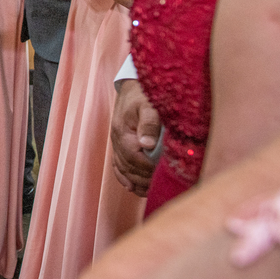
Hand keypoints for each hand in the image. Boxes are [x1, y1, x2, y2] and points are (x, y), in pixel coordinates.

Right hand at [110, 79, 161, 195]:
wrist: (133, 86)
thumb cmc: (143, 95)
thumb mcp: (149, 105)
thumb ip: (149, 124)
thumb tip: (147, 145)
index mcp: (123, 131)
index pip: (133, 157)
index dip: (147, 169)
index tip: (162, 175)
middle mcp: (117, 139)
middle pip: (127, 166)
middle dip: (143, 179)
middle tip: (159, 187)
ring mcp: (116, 142)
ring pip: (122, 168)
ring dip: (134, 181)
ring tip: (148, 192)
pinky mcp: (119, 143)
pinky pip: (117, 164)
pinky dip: (124, 177)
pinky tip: (132, 187)